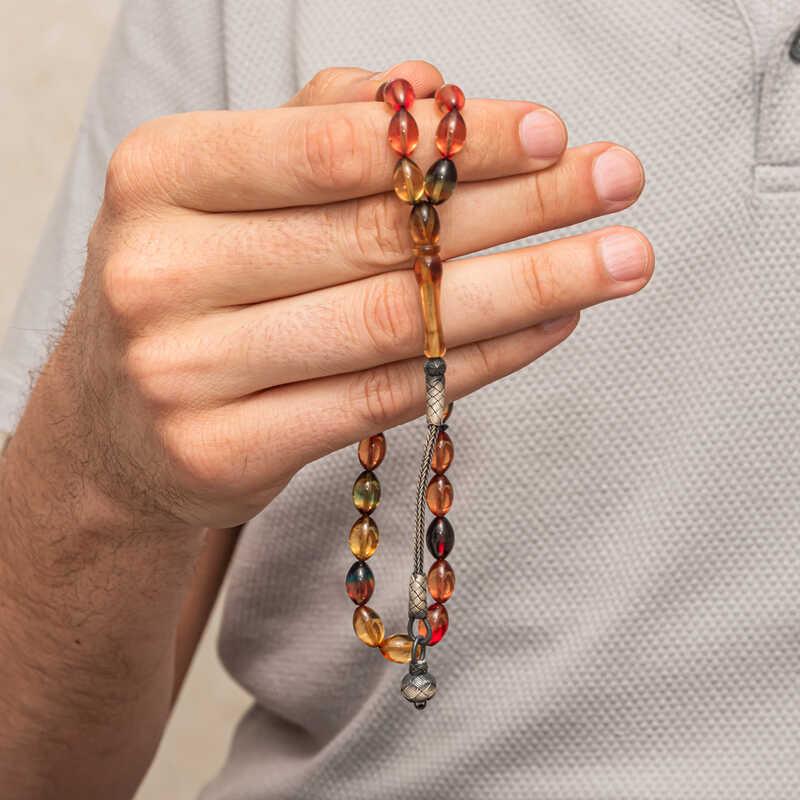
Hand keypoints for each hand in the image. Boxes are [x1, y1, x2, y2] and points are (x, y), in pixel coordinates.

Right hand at [39, 61, 651, 531]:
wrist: (118, 419)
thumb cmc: (196, 283)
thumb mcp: (231, 187)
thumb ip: (324, 129)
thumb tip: (432, 89)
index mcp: (160, 178)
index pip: (331, 149)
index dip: (453, 141)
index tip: (554, 134)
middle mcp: (160, 275)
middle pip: (377, 238)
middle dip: (518, 208)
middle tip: (620, 184)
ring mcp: (185, 374)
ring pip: (392, 325)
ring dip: (526, 289)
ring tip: (619, 261)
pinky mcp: (224, 453)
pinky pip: (381, 398)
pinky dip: (478, 360)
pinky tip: (547, 324)